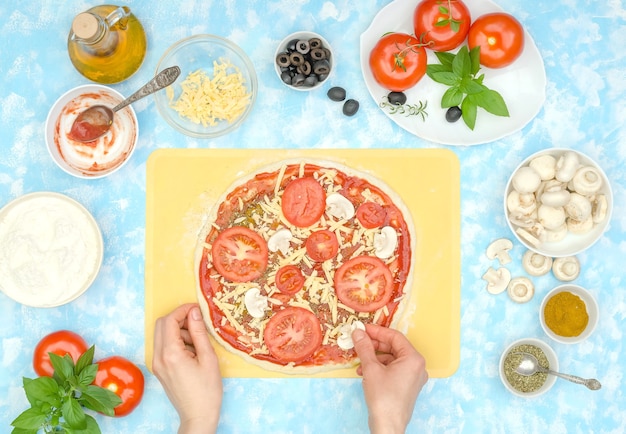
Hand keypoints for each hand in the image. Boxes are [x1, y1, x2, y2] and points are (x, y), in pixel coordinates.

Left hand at [153, 303, 222, 433]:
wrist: (198, 416)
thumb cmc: (207, 391)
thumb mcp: (208, 358)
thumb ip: (199, 333)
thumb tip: (194, 312)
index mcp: (170, 354)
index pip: (169, 321)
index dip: (183, 310)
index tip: (197, 309)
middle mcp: (158, 358)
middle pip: (161, 324)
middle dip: (178, 318)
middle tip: (197, 322)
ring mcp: (156, 364)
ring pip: (161, 334)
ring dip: (178, 330)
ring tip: (197, 342)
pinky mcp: (159, 369)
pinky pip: (163, 346)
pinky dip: (176, 341)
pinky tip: (191, 350)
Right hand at [352, 324, 427, 433]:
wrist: (388, 426)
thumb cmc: (383, 397)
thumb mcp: (371, 368)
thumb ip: (365, 347)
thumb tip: (358, 332)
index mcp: (413, 358)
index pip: (395, 337)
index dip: (377, 331)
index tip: (362, 329)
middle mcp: (417, 366)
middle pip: (394, 347)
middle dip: (374, 345)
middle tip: (359, 342)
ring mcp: (413, 377)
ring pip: (392, 359)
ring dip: (374, 357)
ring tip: (359, 361)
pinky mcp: (407, 386)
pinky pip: (393, 370)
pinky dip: (379, 368)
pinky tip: (364, 373)